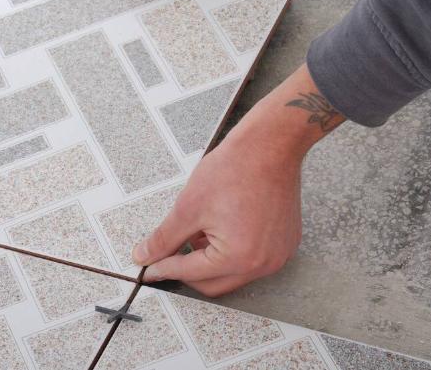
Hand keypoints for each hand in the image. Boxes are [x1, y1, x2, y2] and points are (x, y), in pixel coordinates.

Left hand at [132, 64, 343, 295]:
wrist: (270, 146)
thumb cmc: (235, 169)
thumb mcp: (188, 206)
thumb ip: (164, 237)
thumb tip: (145, 255)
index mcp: (238, 257)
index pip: (190, 273)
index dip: (163, 269)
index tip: (148, 268)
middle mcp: (263, 264)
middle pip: (213, 284)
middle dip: (187, 272)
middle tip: (167, 256)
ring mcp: (278, 256)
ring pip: (232, 274)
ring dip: (209, 263)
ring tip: (195, 235)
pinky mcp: (284, 244)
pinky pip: (252, 260)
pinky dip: (231, 254)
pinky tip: (218, 231)